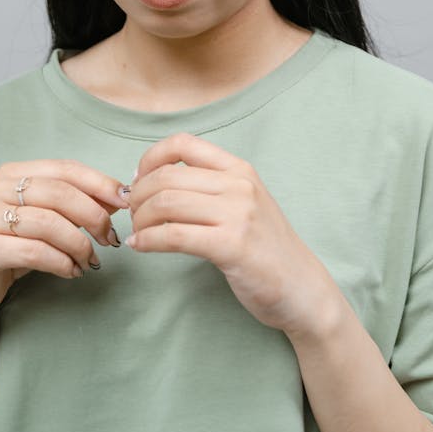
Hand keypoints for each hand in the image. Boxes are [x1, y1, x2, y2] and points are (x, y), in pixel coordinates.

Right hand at [0, 160, 129, 328]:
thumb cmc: (12, 250)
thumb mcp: (47, 222)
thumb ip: (76, 205)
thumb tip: (118, 196)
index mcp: (11, 173)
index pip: (64, 169)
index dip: (99, 183)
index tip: (126, 201)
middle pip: (59, 193)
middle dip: (93, 216)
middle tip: (110, 239)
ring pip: (49, 223)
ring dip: (79, 245)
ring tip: (89, 262)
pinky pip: (34, 251)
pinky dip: (61, 262)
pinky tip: (71, 272)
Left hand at [126, 133, 335, 335]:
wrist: (301, 287)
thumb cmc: (265, 248)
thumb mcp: (244, 204)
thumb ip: (209, 188)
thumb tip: (152, 181)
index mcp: (240, 169)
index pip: (183, 144)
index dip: (150, 159)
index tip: (139, 181)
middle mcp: (239, 185)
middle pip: (166, 176)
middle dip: (138, 195)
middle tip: (131, 213)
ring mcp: (238, 214)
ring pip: (166, 204)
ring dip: (140, 219)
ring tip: (136, 232)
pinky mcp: (231, 246)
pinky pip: (174, 235)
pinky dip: (148, 240)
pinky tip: (140, 246)